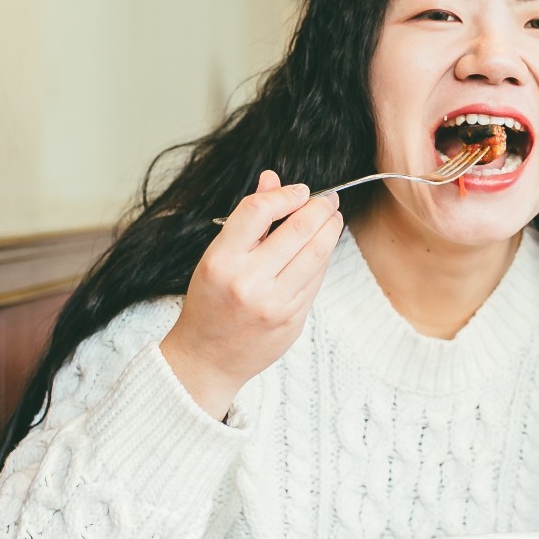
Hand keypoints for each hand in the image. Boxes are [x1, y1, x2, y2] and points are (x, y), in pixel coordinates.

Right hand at [160, 171, 342, 419]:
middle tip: (329, 200)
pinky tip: (322, 249)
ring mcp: (273, 305)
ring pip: (316, 255)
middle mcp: (248, 282)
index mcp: (221, 260)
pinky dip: (323, 259)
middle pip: (299, 230)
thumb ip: (248, 218)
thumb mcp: (216, 256)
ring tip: (332, 219)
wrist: (206, 359)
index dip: (287, 194)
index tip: (300, 191)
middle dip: (321, 208)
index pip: (259, 211)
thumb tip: (272, 179)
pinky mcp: (292, 321)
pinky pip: (316, 280)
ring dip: (330, 231)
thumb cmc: (210, 301)